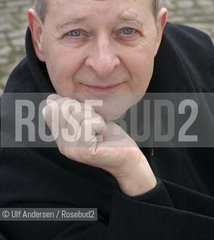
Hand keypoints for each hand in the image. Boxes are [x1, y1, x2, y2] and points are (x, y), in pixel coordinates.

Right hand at [42, 94, 156, 195]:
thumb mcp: (88, 117)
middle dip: (84, 109)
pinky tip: (104, 136)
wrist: (127, 157)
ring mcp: (71, 149)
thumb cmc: (110, 135)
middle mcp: (62, 145)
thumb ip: (71, 108)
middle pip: (64, 108)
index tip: (87, 116)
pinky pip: (88, 123)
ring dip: (95, 118)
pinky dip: (101, 125)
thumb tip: (51, 98)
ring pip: (77, 114)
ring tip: (100, 131)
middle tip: (95, 124)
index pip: (50, 109)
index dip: (70, 103)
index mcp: (60, 136)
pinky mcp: (83, 151)